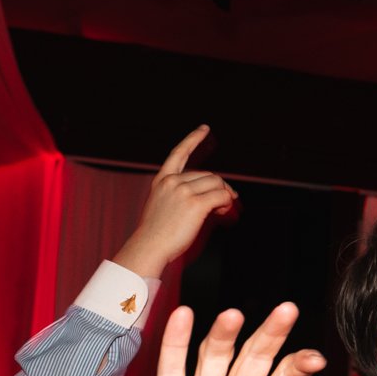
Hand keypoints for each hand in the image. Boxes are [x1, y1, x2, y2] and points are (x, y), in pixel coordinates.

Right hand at [113, 126, 237, 279]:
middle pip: (209, 175)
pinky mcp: (195, 203)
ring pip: (217, 184)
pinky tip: (224, 211)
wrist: (149, 247)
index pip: (179, 153)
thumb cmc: (157, 232)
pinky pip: (222, 197)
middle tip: (225, 202)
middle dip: (220, 187)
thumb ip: (181, 193)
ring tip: (222, 210)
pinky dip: (227, 203)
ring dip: (225, 196)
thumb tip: (215, 194)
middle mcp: (172, 181)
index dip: (193, 139)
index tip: (204, 129)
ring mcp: (183, 191)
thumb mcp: (163, 204)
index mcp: (162, 180)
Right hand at [134, 304, 368, 375]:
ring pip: (215, 359)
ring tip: (235, 315)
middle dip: (270, 335)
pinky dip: (175, 344)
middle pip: (256, 359)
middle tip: (287, 310)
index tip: (315, 358)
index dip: (301, 363)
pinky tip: (183, 317)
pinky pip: (172, 373)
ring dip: (224, 335)